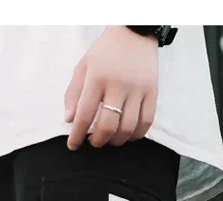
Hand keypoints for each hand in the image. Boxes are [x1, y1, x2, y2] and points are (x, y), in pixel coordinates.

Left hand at [64, 26, 157, 149]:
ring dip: (116, 140)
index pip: (84, 114)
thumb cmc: (105, 53)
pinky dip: (136, 135)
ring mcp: (137, 89)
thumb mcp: (83, 66)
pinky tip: (128, 135)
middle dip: (98, 141)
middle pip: (107, 126)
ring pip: (127, 128)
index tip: (73, 145)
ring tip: (110, 139)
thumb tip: (70, 120)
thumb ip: (73, 93)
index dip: (77, 135)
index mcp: (97, 77)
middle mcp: (118, 84)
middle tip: (93, 141)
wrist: (134, 33)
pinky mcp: (152, 92)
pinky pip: (146, 122)